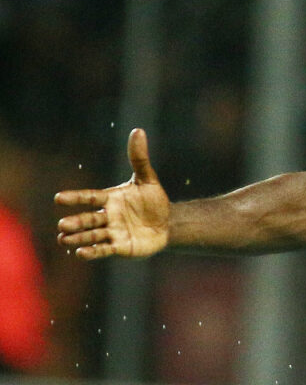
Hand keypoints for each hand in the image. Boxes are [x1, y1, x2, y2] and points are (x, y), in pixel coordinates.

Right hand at [56, 128, 169, 259]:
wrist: (168, 223)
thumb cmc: (153, 200)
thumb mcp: (147, 179)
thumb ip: (139, 158)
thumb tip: (138, 131)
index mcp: (111, 199)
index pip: (90, 197)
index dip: (75, 198)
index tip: (58, 198)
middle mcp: (108, 216)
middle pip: (89, 219)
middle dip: (76, 222)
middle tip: (62, 225)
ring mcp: (113, 232)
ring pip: (93, 235)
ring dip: (79, 238)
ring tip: (64, 239)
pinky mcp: (121, 247)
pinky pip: (105, 250)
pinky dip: (93, 252)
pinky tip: (81, 253)